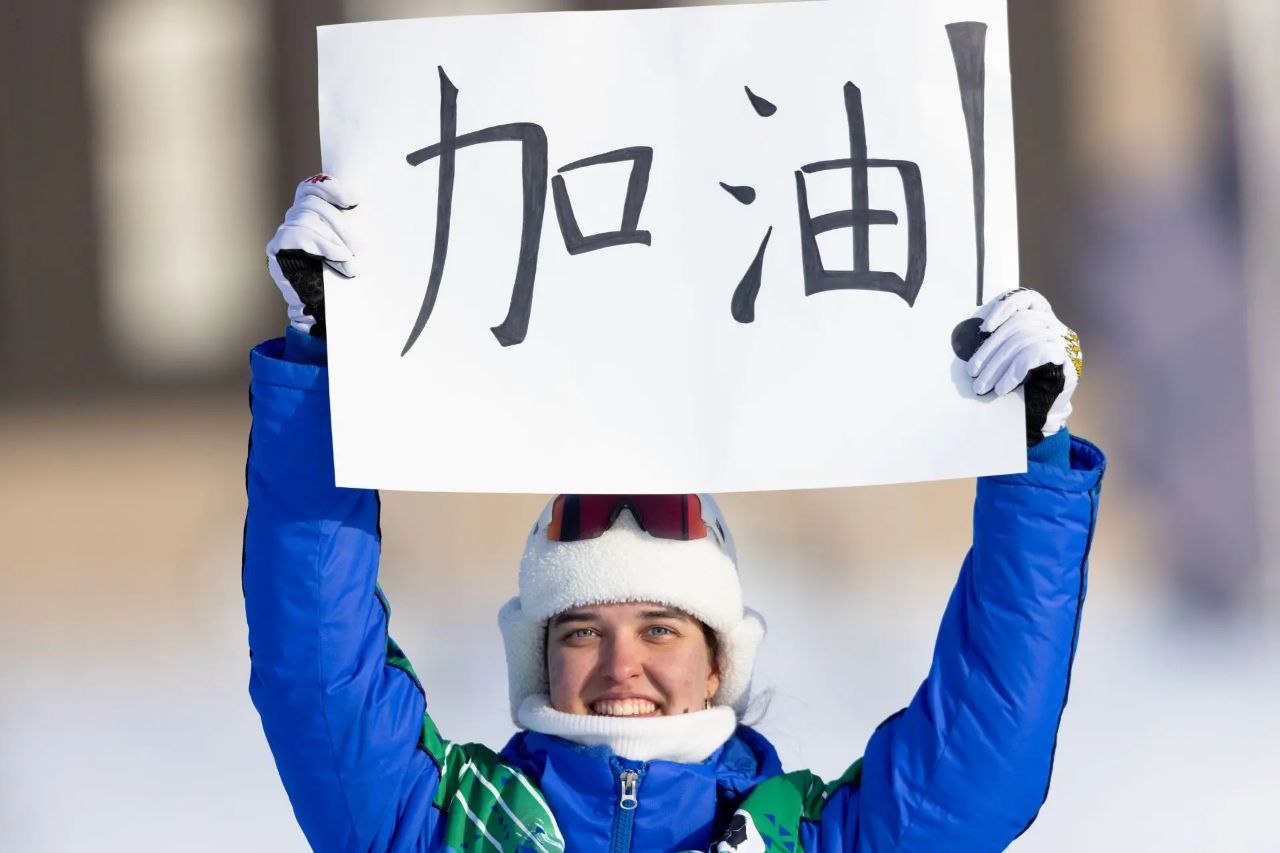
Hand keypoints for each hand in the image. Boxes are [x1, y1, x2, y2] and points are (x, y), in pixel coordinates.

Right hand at [265, 174, 359, 337]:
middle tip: (360, 246)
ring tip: (350, 260)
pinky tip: (339, 258)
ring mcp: (283, 234)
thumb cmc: (338, 278)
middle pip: (312, 204)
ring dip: (334, 239)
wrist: (319, 311)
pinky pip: (299, 236)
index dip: (330, 188)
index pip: (312, 188)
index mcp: (310, 214)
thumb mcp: (349, 248)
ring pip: (306, 219)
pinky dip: (323, 246)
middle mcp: (293, 220)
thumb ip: (349, 229)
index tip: (354, 200)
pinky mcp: (276, 249)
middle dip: (340, 223)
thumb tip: (365, 210)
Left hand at [958, 288, 1081, 444]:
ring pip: (1024, 341)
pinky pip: (1033, 357)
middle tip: (973, 372)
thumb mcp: (1008, 358)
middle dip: (990, 349)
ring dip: (996, 366)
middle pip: (1019, 324)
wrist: (1044, 416)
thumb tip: (970, 336)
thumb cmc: (1022, 386)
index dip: (1004, 307)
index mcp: (1043, 320)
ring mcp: (1065, 343)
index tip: (984, 328)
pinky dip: (1012, 373)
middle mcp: (1057, 327)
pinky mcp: (1068, 361)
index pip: (1027, 299)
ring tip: (982, 386)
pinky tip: (1002, 388)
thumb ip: (999, 341)